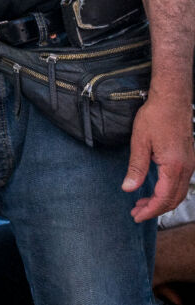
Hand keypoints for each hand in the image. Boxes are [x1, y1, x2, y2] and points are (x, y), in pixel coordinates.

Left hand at [123, 89, 194, 221]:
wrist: (172, 100)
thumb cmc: (155, 117)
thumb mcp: (139, 142)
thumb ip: (136, 168)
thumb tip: (128, 189)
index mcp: (173, 167)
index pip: (163, 198)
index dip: (150, 211)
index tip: (136, 216)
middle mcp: (186, 169)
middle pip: (173, 200)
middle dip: (155, 210)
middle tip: (136, 213)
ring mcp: (189, 164)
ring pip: (178, 193)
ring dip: (161, 201)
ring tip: (141, 203)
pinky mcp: (188, 159)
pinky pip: (180, 183)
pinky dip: (168, 192)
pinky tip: (154, 189)